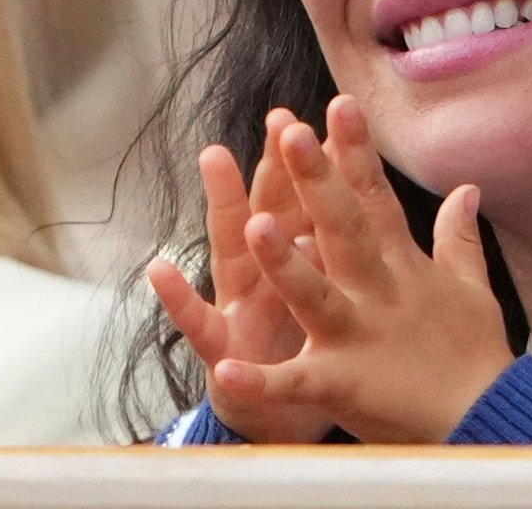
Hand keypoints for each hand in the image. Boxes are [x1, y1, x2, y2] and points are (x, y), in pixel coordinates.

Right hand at [148, 108, 332, 442]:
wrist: (287, 421)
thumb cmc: (315, 346)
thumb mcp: (337, 293)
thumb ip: (350, 241)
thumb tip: (372, 190)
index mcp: (309, 261)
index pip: (322, 202)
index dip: (331, 162)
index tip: (340, 111)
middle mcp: (271, 273)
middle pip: (276, 210)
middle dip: (277, 164)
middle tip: (280, 116)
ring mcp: (241, 306)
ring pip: (232, 248)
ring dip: (224, 206)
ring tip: (216, 156)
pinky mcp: (222, 351)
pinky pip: (197, 322)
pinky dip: (178, 297)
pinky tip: (159, 267)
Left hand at [215, 97, 515, 443]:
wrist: (486, 417)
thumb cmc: (474, 352)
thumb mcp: (470, 286)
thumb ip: (458, 236)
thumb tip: (466, 188)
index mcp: (402, 266)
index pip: (375, 197)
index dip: (356, 151)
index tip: (339, 105)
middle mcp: (378, 292)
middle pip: (343, 228)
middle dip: (316, 180)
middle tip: (291, 134)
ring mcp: (359, 337)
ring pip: (315, 293)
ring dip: (285, 262)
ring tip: (254, 226)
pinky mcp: (342, 385)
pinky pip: (295, 383)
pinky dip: (263, 380)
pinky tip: (229, 368)